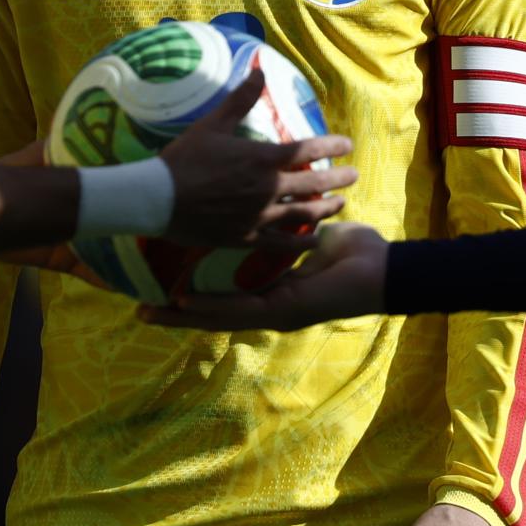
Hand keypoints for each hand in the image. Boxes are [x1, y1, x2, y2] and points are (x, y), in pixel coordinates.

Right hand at [140, 221, 388, 330]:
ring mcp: (275, 314)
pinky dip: (214, 307)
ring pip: (221, 317)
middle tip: (142, 312)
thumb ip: (290, 231)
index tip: (164, 294)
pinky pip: (242, 309)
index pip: (225, 300)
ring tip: (154, 311)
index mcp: (274, 294)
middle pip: (214, 315)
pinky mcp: (285, 311)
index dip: (195, 300)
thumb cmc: (355, 252)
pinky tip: (187, 304)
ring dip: (186, 316)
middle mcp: (269, 309)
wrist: (383, 271)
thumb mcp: (313, 237)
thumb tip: (279, 208)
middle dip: (178, 315)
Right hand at [159, 67, 356, 247]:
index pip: (307, 150)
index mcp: (262, 158)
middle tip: (354, 176)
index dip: (331, 146)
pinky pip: (280, 243)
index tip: (348, 145)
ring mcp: (259, 216)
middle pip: (314, 184)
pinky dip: (300, 242)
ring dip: (326, 209)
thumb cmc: (184, 158)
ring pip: (303, 215)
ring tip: (341, 204)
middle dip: (338, 180)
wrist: (156, 198)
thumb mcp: (213, 124)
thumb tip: (260, 70)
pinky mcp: (246, 238)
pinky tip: (312, 241)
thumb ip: (240, 100)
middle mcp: (267, 188)